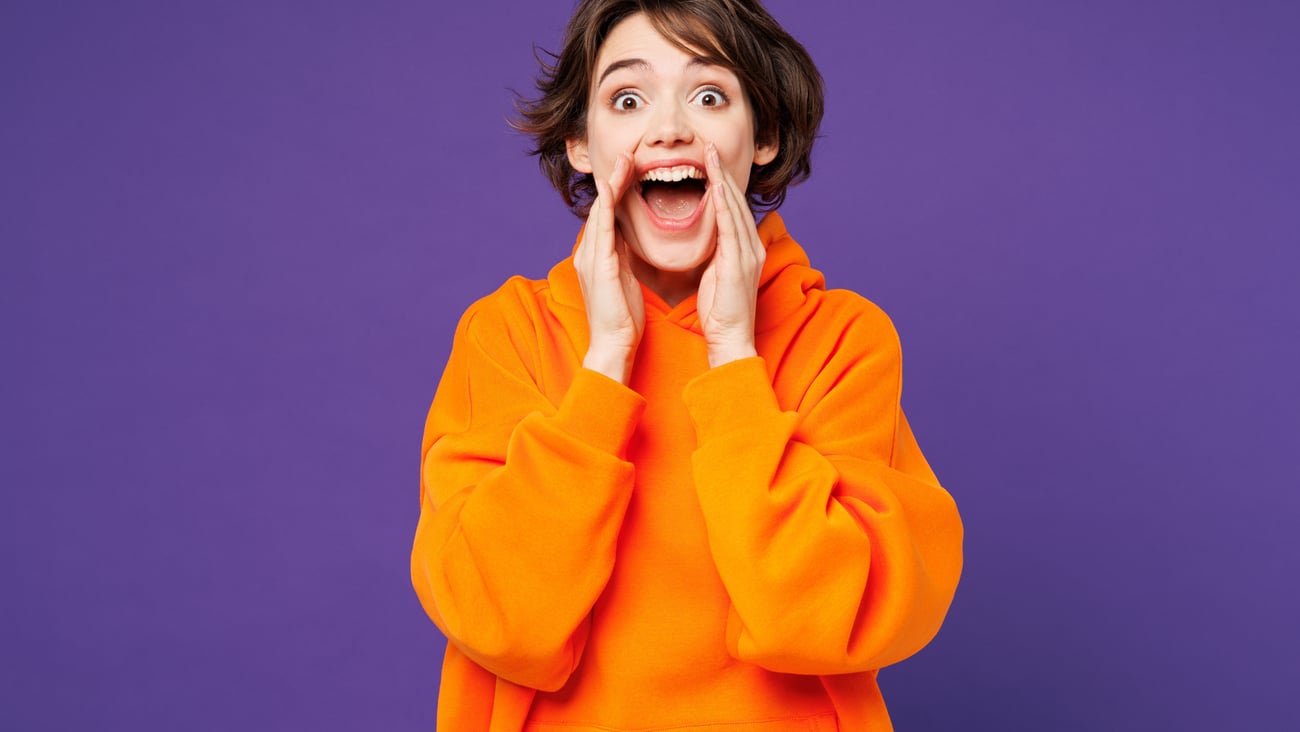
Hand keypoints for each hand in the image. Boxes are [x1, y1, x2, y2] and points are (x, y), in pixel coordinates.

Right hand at [575, 152, 643, 383]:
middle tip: (629, 153)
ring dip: (612, 184)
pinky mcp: (597, 265)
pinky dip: (607, 205)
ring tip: (624, 160)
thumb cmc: (623, 318)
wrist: (614, 345)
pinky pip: (601, 228)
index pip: (608, 214)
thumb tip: (630, 239)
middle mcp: (590, 252)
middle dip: (615, 179)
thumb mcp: (625, 279)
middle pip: (602, 206)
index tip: (633, 168)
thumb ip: (624, 257)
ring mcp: (591, 257)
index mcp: (598, 256)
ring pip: (600, 211)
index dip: (619, 190)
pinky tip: (613, 187)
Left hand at [697, 142, 762, 367]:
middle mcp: (751, 247)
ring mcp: (748, 254)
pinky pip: (731, 228)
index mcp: (745, 249)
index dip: (721, 182)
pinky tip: (715, 188)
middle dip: (722, 173)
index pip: (732, 208)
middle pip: (736, 201)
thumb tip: (704, 237)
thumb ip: (714, 252)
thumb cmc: (719, 312)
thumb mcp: (716, 274)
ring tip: (709, 157)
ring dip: (721, 181)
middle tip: (708, 147)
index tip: (708, 161)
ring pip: (734, 209)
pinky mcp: (740, 264)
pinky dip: (723, 206)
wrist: (730, 339)